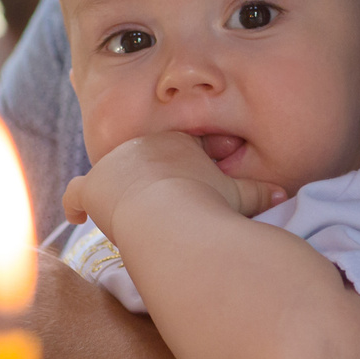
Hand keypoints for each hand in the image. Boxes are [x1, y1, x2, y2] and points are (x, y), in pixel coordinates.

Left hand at [62, 134, 284, 232]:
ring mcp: (115, 164)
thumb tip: (283, 194)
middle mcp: (143, 144)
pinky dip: (76, 205)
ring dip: (115, 190)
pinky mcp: (94, 186)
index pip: (172, 151)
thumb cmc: (210, 205)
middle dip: (144, 178)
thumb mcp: (240, 196)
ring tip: (121, 210)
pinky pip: (76, 193)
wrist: (175, 214)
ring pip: (110, 174)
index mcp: (177, 142)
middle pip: (140, 160)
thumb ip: (258, 192)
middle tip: (154, 203)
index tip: (183, 191)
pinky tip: (77, 216)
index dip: (175, 171)